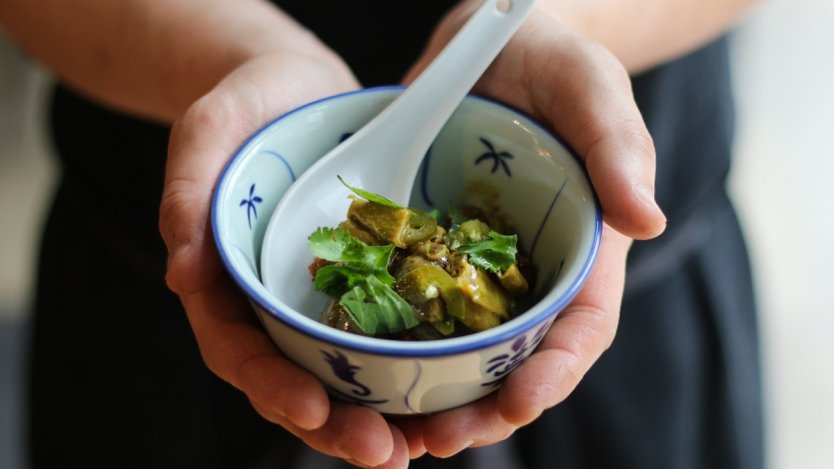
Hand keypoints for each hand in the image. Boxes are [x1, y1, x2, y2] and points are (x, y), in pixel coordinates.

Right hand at [159, 52, 410, 466]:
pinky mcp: (364, 283)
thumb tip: (180, 274)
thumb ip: (187, 194)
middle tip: (383, 455)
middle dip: (333, 425)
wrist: (298, 90)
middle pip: (294, 379)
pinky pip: (383, 334)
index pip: (238, 350)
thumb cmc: (246, 108)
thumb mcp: (208, 133)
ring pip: (342, 372)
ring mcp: (320, 298)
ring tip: (419, 446)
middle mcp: (274, 304)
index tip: (309, 409)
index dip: (270, 386)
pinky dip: (408, 369)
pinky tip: (441, 393)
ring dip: (377, 416)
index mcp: (227, 283)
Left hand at [396, 5, 665, 457]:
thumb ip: (619, 149)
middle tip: (440, 439)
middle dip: (483, 408)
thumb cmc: (557, 65)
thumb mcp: (592, 91)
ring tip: (394, 433)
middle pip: (515, 359)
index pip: (580, 328)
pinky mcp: (428, 251)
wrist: (493, 44)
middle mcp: (529, 273)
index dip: (555, 372)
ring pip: (459, 350)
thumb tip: (649, 220)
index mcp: (583, 252)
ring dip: (430, 396)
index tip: (519, 403)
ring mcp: (476, 268)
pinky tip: (358, 370)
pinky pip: (410, 308)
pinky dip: (391, 347)